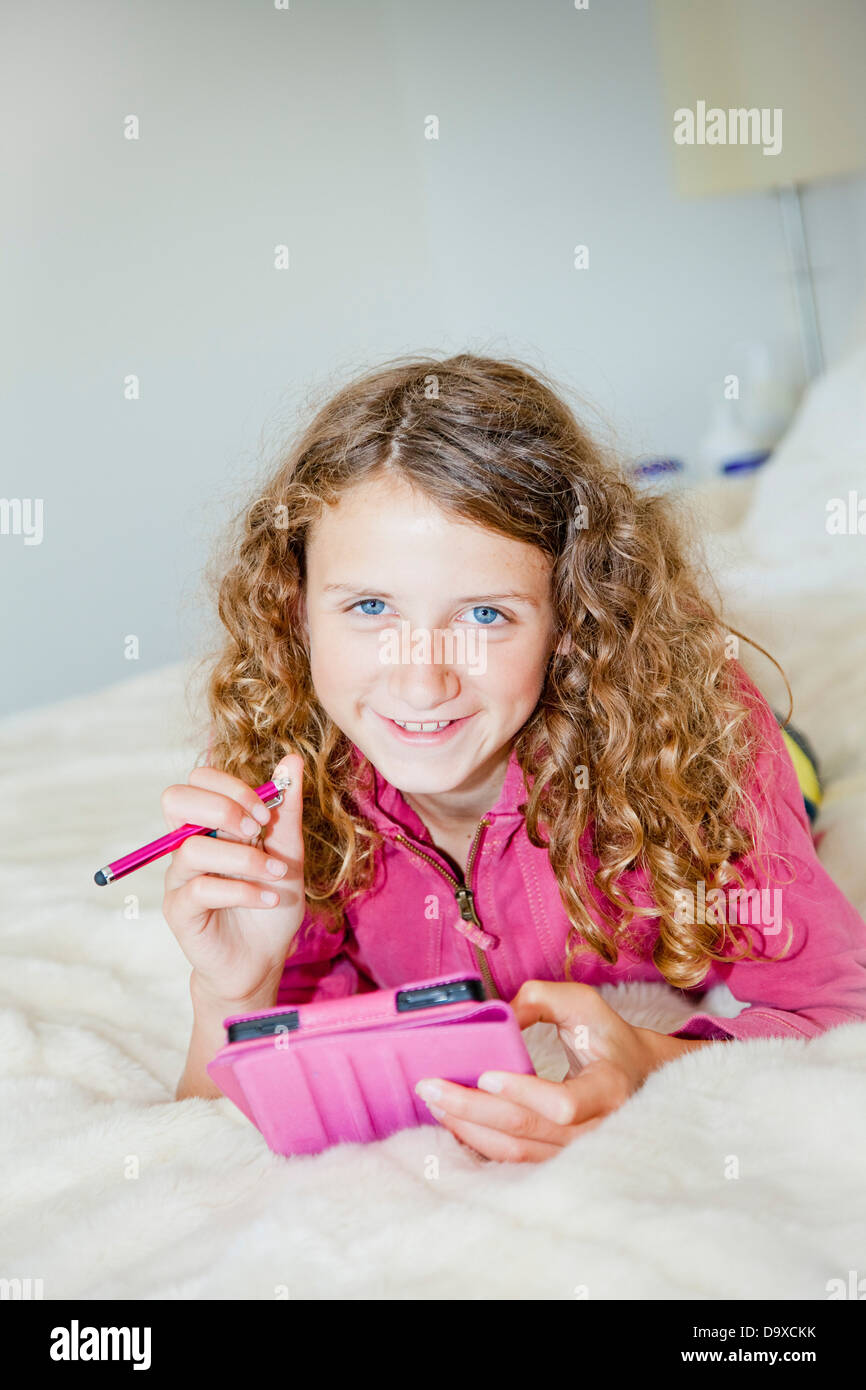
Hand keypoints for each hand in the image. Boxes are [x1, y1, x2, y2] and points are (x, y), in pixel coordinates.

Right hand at [161, 753, 306, 1005]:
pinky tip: (267, 900)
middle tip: (258, 832)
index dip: (232, 787)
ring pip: (193, 848)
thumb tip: (291, 759)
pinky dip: (243, 891)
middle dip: (224, 808)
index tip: (267, 812)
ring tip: (277, 876)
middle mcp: (187, 844)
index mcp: (210, 824)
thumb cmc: (271, 902)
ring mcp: (179, 877)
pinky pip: (203, 889)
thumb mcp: (288, 852)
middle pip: (176, 798)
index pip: (199, 779)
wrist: (263, 959)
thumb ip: (286, 808)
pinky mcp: (179, 910)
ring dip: (245, 859)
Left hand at [414, 979, 712, 1163]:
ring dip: (468, 1128)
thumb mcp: (583, 1004)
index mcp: (608, 1089)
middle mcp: (596, 1129)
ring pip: (515, 1151)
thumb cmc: (605, 1037)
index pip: (564, 1105)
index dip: (523, 1093)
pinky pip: (512, 1158)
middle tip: (429, 1087)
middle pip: (527, 1130)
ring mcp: (575, 1151)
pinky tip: (453, 1121)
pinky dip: (478, 1141)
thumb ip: (540, 999)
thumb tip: (497, 1015)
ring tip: (433, 1102)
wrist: (634, 1076)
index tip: (484, 1075)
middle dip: (471, 1110)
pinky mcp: (556, 1158)